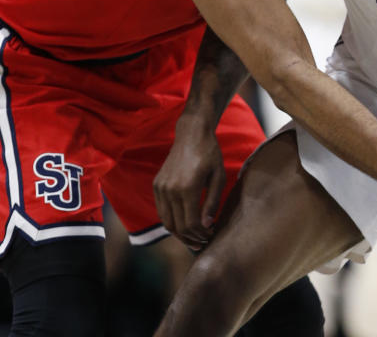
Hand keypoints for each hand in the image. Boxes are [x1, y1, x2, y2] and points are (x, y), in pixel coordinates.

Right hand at [153, 121, 225, 250]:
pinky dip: (172, 221)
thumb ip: (212, 202)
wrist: (191, 134)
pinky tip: (184, 224)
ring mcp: (161, 188)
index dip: (201, 235)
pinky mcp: (157, 185)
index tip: (211, 236)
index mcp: (188, 188)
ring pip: (167, 222)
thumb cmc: (210, 154)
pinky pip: (162, 211)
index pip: (191, 224)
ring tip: (193, 237)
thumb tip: (207, 226)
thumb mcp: (219, 177)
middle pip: (178, 227)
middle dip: (191, 238)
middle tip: (203, 242)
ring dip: (180, 233)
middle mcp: (170, 190)